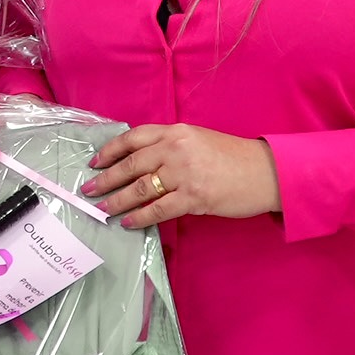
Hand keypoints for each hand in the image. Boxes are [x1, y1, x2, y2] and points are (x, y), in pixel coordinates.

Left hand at [83, 124, 280, 226]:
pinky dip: (139, 217)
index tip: (95, 162)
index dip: (110, 150)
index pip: (134, 138)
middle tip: (88, 189)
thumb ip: (170, 146)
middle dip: (106, 179)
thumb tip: (140, 164)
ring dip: (117, 200)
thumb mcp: (198, 140)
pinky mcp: (194, 197)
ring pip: (140, 188)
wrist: (265, 172)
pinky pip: (157, 209)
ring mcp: (184, 173)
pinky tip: (128, 222)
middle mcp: (177, 148)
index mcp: (176, 131)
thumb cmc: (232, 157)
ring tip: (103, 209)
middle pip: (131, 164)